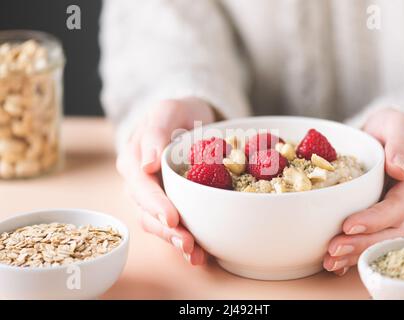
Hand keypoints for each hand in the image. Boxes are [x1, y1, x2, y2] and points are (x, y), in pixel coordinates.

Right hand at [116, 97, 214, 264]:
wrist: (189, 120)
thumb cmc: (177, 113)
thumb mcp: (167, 111)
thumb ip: (155, 133)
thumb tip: (146, 164)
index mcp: (133, 161)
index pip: (141, 186)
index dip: (155, 204)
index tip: (172, 217)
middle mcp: (138, 184)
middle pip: (147, 212)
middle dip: (167, 230)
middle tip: (187, 243)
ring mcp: (152, 197)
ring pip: (158, 224)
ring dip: (175, 241)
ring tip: (196, 255)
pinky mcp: (169, 205)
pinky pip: (173, 226)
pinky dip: (186, 241)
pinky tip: (202, 254)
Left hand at [324, 108, 403, 275]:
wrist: (386, 135)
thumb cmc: (392, 129)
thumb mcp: (398, 125)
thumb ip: (401, 144)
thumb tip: (400, 170)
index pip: (398, 206)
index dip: (375, 219)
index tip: (349, 225)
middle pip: (389, 232)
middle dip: (361, 244)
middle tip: (333, 250)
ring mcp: (393, 213)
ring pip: (380, 241)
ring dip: (355, 254)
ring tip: (329, 261)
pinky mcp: (378, 218)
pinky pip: (370, 240)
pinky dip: (353, 255)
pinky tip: (334, 264)